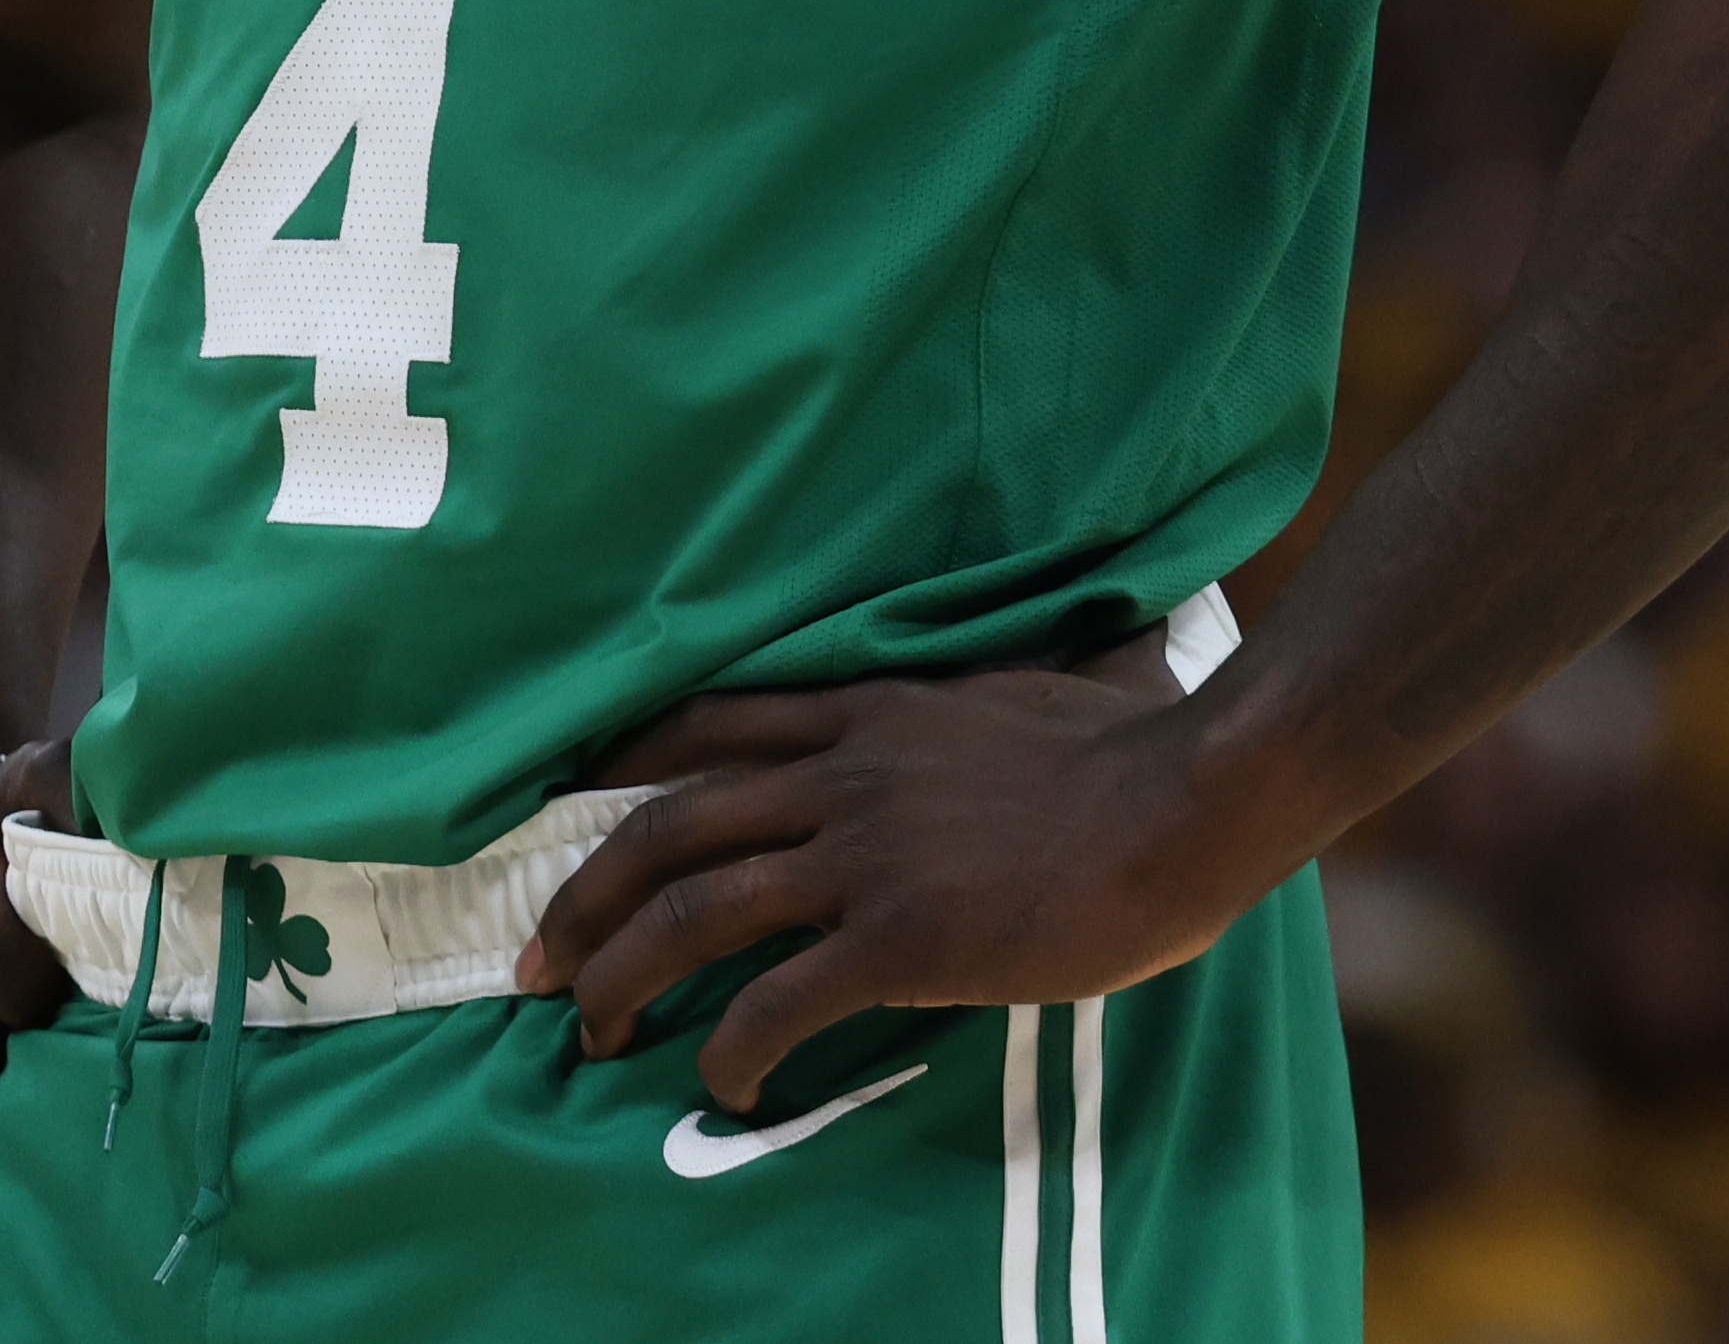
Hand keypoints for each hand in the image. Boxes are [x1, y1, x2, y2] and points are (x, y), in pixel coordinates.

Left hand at [514, 667, 1306, 1114]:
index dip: (626, 763)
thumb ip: (1014, 681)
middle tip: (542, 955)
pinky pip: (781, 999)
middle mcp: (844, 775)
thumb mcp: (1050, 680)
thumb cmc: (1140, 747)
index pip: (713, 725)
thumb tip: (1086, 646)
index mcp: (870, 712)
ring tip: (591, 1026)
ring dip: (627, 971)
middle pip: (671, 822)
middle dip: (589, 891)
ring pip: (699, 908)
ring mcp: (865, 856)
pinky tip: (723, 1083)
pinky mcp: (899, 939)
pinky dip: (735, 1045)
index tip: (569, 797)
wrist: (1185, 801)